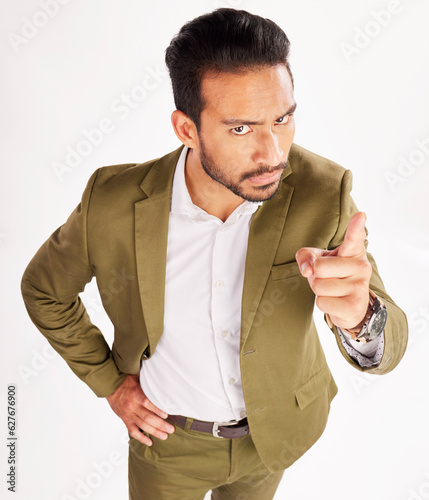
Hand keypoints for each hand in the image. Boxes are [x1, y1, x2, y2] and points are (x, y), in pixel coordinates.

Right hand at [106, 374, 174, 445]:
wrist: (111, 386)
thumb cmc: (127, 381)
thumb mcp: (138, 378)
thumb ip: (149, 383)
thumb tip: (163, 383)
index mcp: (136, 394)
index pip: (148, 403)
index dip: (158, 410)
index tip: (167, 415)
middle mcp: (132, 405)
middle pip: (147, 417)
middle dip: (160, 425)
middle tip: (171, 429)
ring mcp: (128, 414)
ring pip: (142, 426)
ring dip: (154, 432)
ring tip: (164, 436)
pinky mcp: (125, 419)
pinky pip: (133, 431)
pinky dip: (141, 438)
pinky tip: (149, 442)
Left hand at [295, 212, 371, 331]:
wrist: (351, 305)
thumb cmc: (332, 275)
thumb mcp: (317, 260)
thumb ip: (306, 257)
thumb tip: (308, 270)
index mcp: (353, 251)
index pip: (354, 237)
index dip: (356, 226)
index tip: (360, 215)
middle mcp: (361, 266)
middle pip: (319, 267)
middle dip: (315, 274)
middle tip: (326, 277)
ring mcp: (360, 286)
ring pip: (318, 286)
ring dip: (319, 291)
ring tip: (331, 290)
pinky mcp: (355, 306)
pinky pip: (322, 303)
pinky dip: (322, 304)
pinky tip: (335, 302)